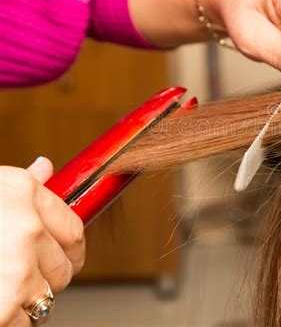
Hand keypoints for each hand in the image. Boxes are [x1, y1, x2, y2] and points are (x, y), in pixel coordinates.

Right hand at [0, 157, 84, 325]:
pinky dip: (8, 321)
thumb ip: (22, 184)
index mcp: (23, 194)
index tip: (61, 256)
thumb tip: (45, 168)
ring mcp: (16, 271)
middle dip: (44, 277)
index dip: (68, 249)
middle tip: (14, 274)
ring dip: (24, 303)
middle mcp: (26, 229)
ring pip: (44, 300)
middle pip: (63, 269)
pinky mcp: (3, 308)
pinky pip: (22, 324)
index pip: (75, 230)